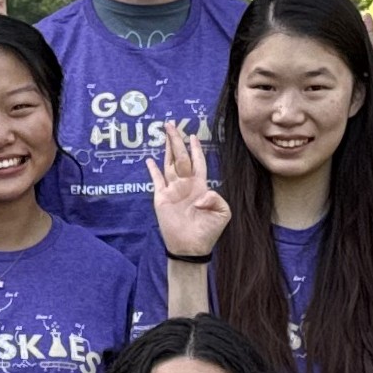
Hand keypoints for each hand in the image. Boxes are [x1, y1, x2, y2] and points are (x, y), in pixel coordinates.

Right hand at [146, 121, 228, 259]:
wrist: (191, 247)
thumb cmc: (208, 231)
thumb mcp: (223, 213)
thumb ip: (217, 199)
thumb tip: (203, 194)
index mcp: (200, 186)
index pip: (198, 161)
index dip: (196, 148)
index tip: (193, 135)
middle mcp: (186, 184)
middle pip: (181, 157)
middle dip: (177, 140)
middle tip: (172, 124)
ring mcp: (173, 190)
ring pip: (168, 164)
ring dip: (166, 148)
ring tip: (164, 133)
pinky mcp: (161, 198)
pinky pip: (156, 180)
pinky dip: (152, 170)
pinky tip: (149, 160)